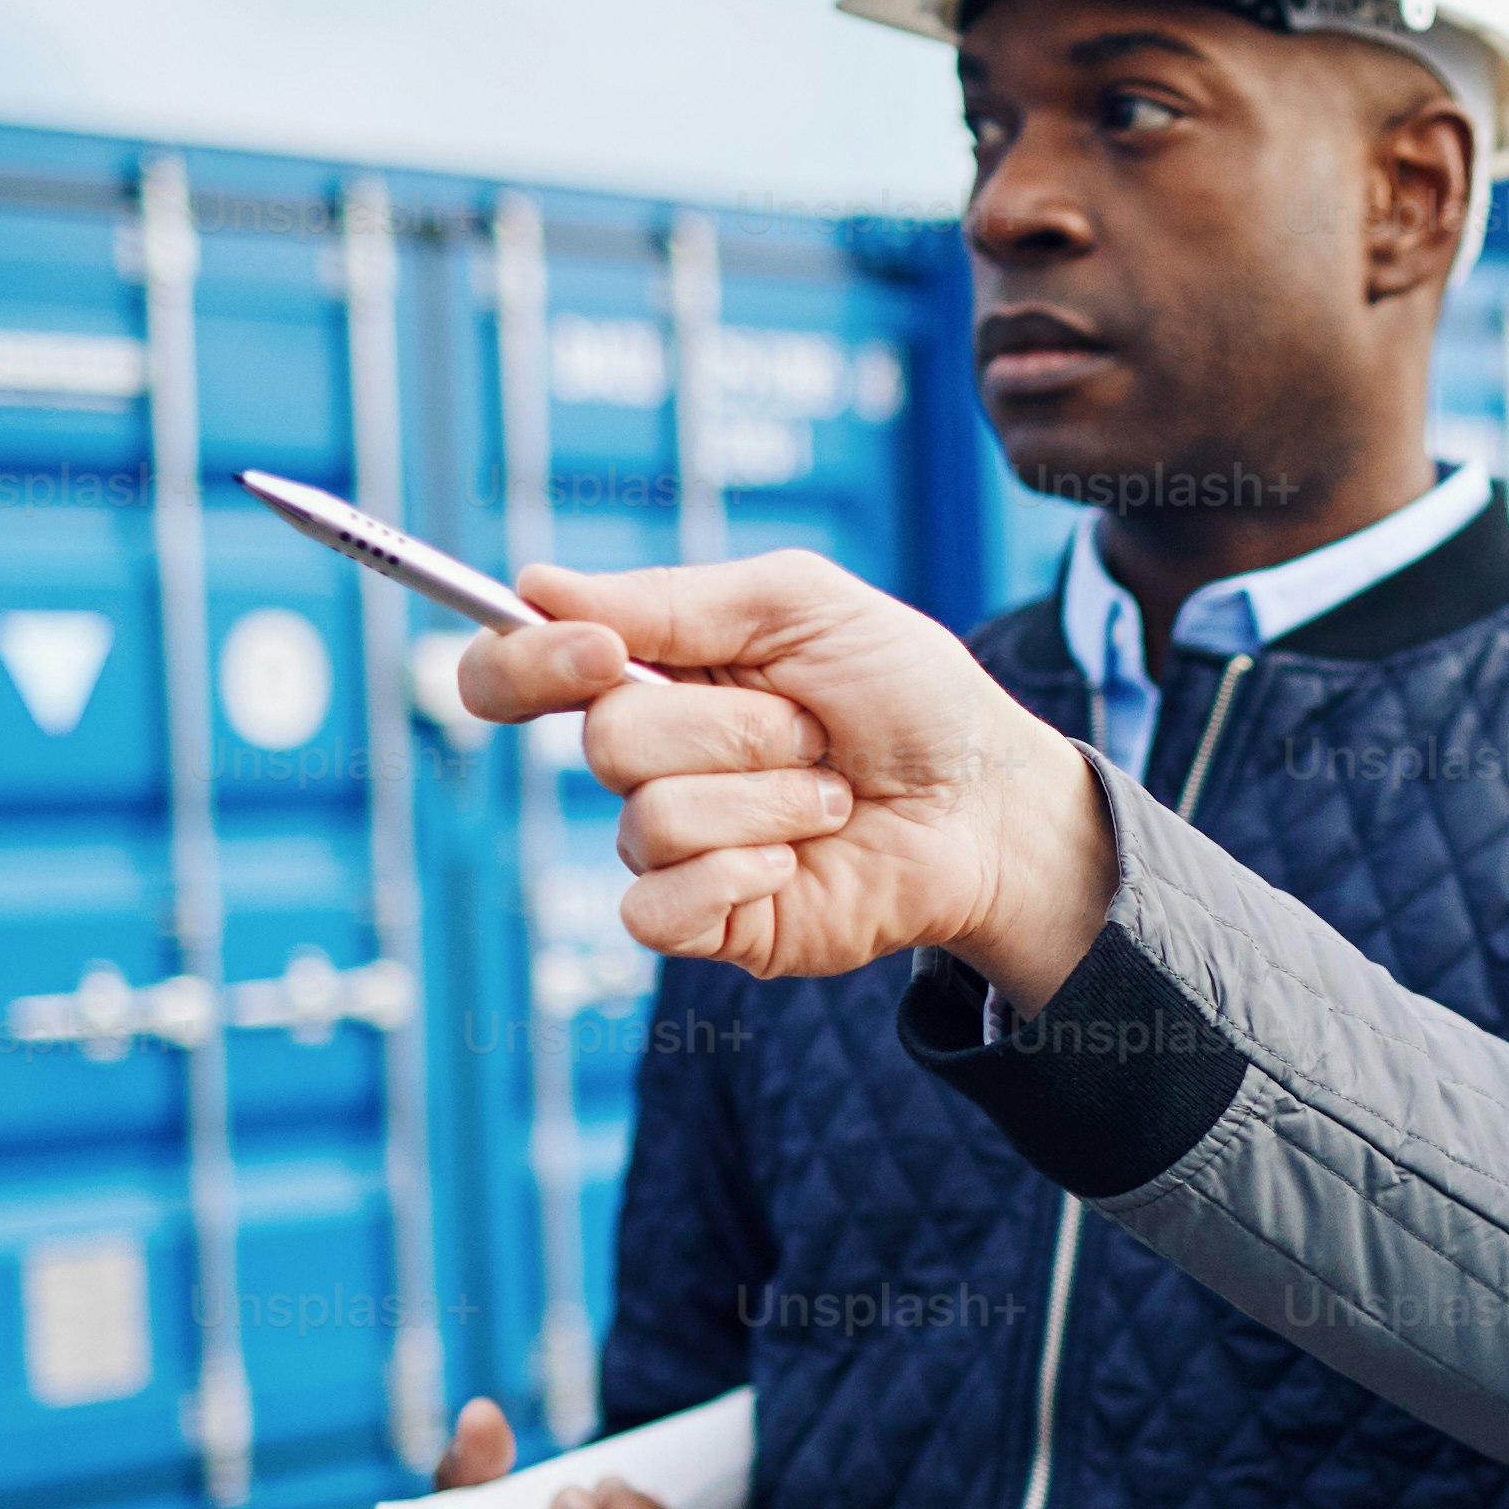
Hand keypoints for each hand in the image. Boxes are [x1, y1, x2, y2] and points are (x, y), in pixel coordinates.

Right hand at [454, 551, 1115, 999]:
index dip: (526, 660)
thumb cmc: (910, 695)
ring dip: (765, 798)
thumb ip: (671, 599)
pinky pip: (655, 909)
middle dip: (729, 728)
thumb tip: (536, 586)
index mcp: (657, 673)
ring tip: (831, 794)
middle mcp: (652, 760)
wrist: (991, 802)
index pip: (517, 671)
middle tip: (811, 728)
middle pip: (606, 742)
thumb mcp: (801, 606)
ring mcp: (678, 847)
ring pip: (647, 821)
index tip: (597, 650)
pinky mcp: (709, 922)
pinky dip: (737, 873)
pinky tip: (798, 862)